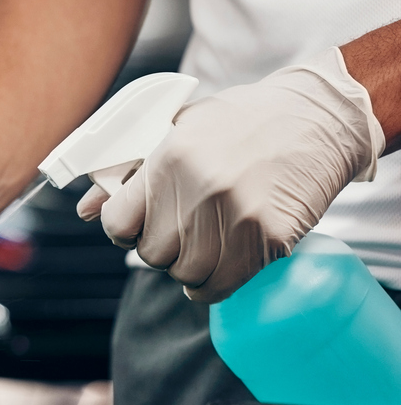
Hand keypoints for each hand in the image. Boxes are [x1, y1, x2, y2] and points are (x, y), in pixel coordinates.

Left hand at [78, 48, 384, 302]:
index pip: (118, 222)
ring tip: (206, 245)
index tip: (137, 227)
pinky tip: (220, 269)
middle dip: (162, 248)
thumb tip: (85, 210)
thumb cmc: (245, 121)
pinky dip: (214, 286)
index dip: (124, 230)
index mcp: (169, 158)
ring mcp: (235, 214)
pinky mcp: (269, 236)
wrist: (320, 117)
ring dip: (191, 268)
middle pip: (152, 253)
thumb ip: (130, 171)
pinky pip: (221, 285)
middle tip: (182, 232)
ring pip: (186, 274)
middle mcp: (198, 188)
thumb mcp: (180, 129)